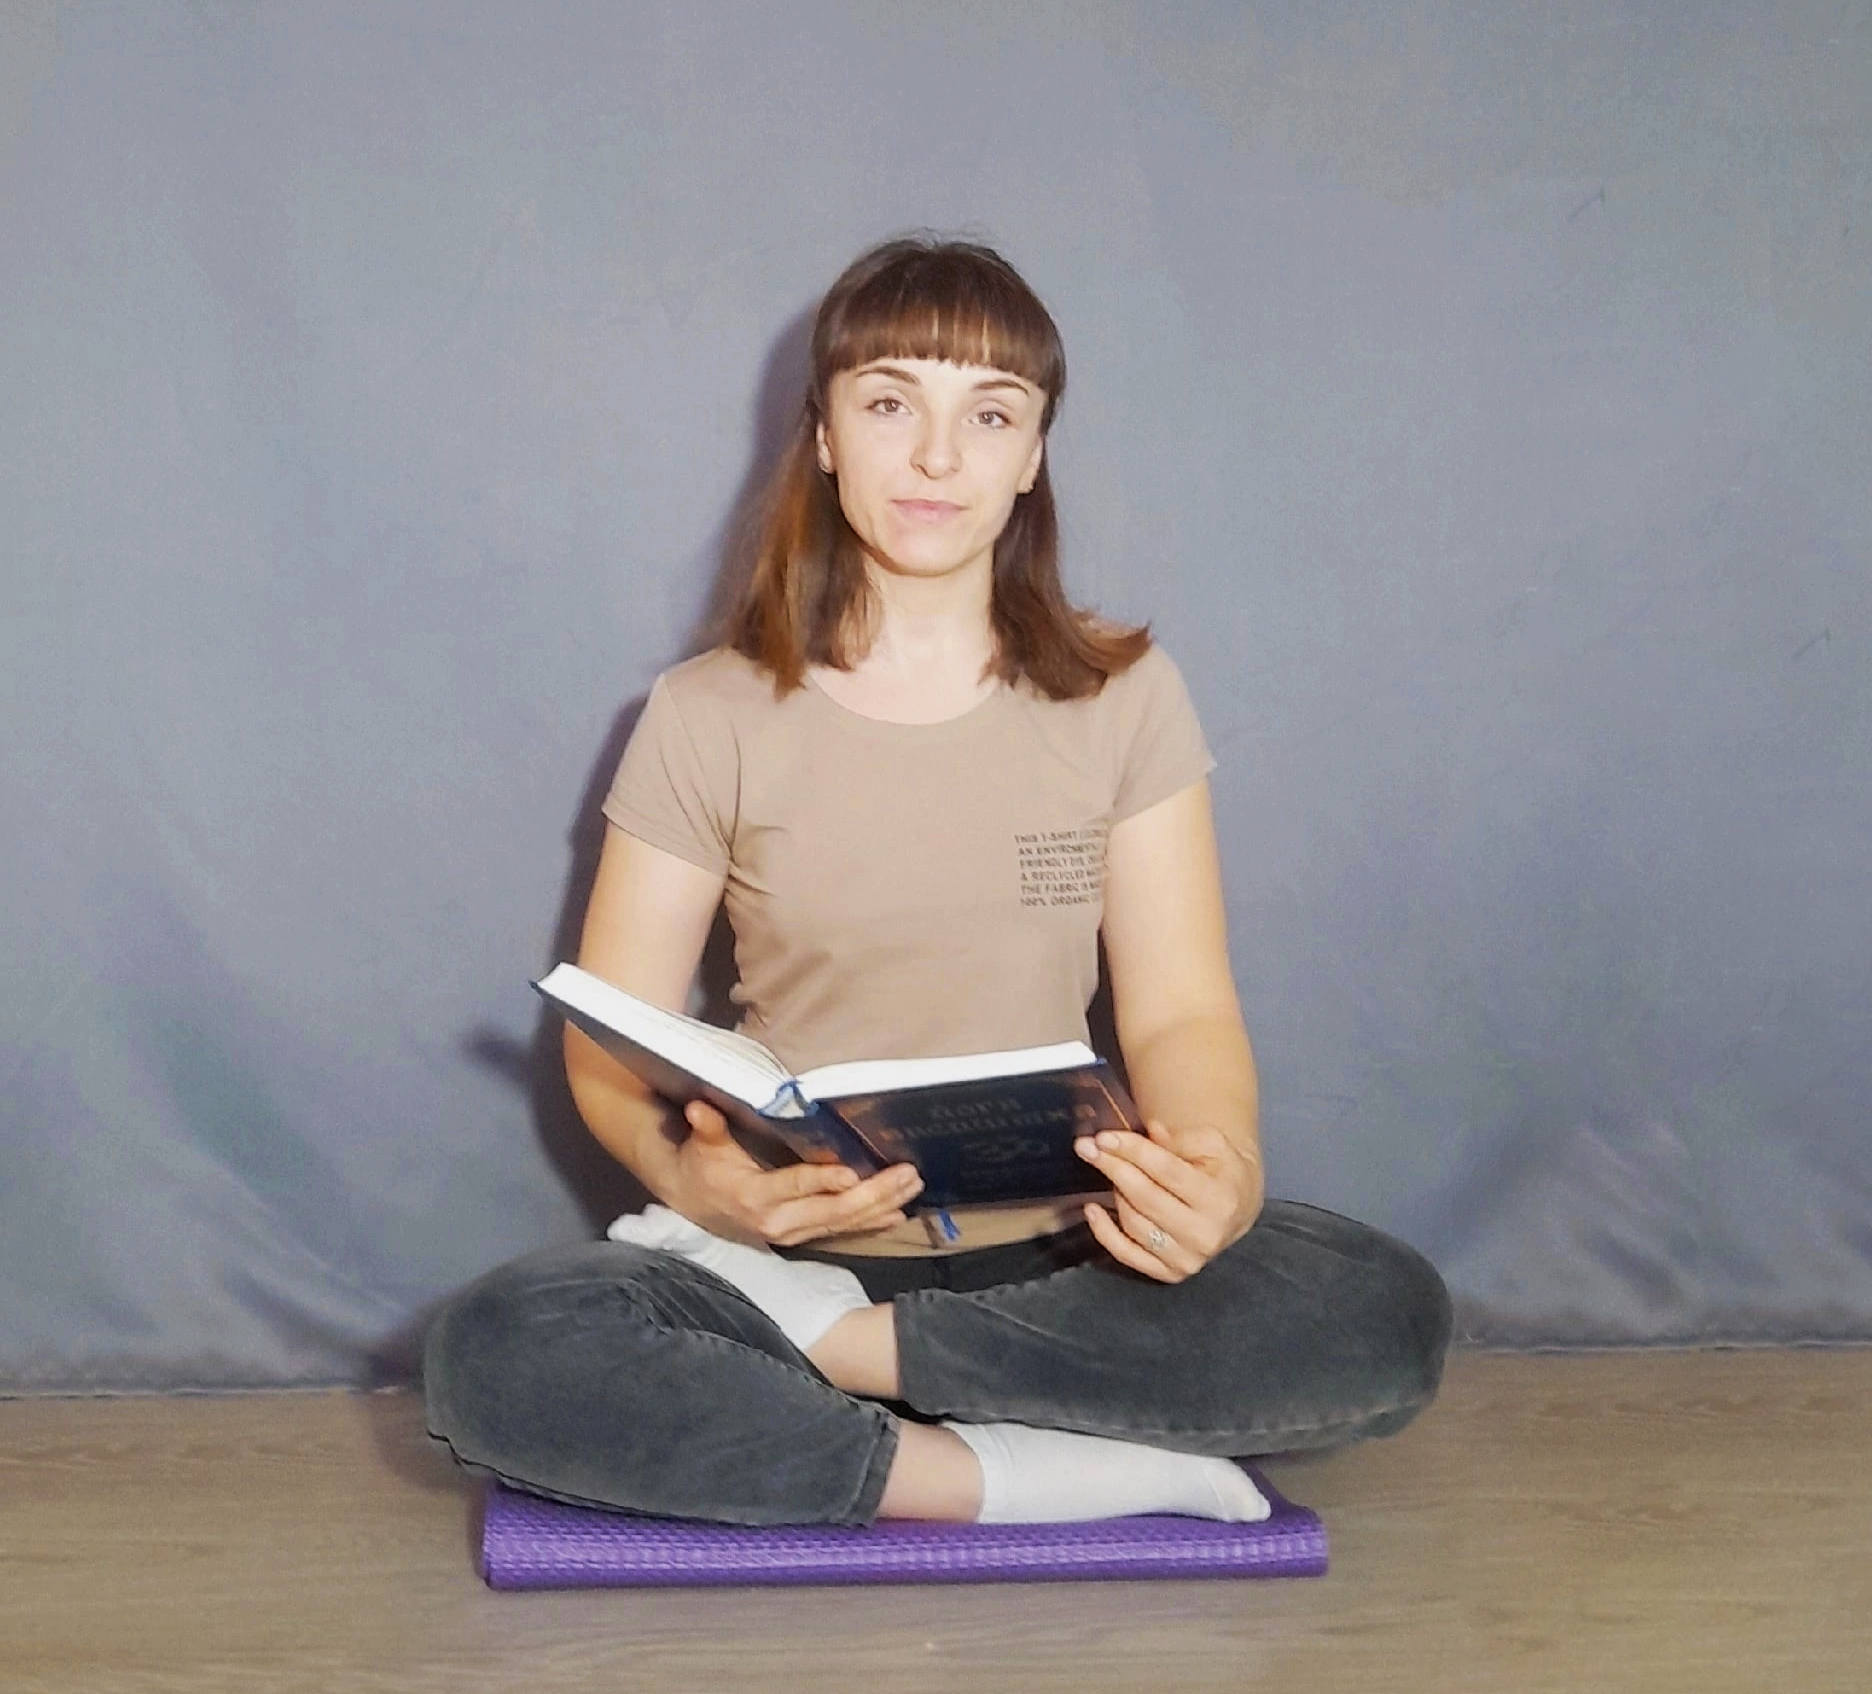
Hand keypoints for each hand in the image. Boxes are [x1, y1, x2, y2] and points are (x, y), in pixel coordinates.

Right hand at [669, 1100, 923, 1246]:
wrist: (695, 1209)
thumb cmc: (703, 1169)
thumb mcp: (703, 1148)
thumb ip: (709, 1128)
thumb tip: (699, 1108)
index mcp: (755, 1196)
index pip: (794, 1186)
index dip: (823, 1180)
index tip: (852, 1172)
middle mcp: (778, 1221)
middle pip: (833, 1209)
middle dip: (874, 1193)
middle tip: (907, 1173)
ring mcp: (794, 1233)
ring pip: (844, 1223)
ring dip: (882, 1205)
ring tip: (913, 1185)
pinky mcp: (803, 1236)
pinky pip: (843, 1231)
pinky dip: (872, 1222)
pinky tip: (899, 1212)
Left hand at [1075, 1119, 1262, 1282]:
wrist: (1237, 1207)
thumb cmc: (1222, 1170)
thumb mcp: (1212, 1144)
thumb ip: (1180, 1138)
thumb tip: (1150, 1131)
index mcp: (1220, 1199)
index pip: (1166, 1170)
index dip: (1131, 1151)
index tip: (1102, 1137)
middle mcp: (1205, 1234)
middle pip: (1145, 1196)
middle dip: (1113, 1167)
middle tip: (1086, 1146)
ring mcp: (1187, 1259)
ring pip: (1133, 1221)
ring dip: (1114, 1192)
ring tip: (1110, 1168)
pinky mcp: (1170, 1273)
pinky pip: (1127, 1254)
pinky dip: (1104, 1232)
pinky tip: (1092, 1209)